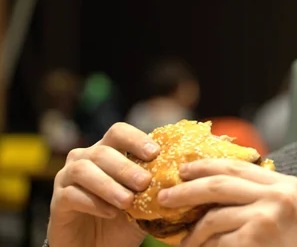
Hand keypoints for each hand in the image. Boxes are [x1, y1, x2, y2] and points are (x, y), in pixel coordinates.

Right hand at [47, 123, 159, 246]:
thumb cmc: (123, 220)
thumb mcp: (145, 202)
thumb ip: (157, 186)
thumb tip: (183, 175)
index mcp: (108, 151)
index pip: (119, 132)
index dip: (136, 139)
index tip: (154, 153)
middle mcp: (85, 158)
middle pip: (103, 151)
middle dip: (126, 167)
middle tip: (144, 182)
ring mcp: (67, 178)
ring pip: (84, 170)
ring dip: (108, 184)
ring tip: (127, 201)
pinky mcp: (58, 200)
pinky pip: (71, 195)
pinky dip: (93, 203)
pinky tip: (110, 213)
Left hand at [158, 159, 296, 246]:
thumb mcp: (287, 212)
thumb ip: (262, 195)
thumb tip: (213, 183)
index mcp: (287, 184)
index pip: (239, 166)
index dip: (206, 166)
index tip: (184, 170)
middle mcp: (279, 195)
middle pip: (220, 183)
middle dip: (187, 189)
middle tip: (165, 196)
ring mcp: (267, 216)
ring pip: (214, 216)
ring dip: (193, 231)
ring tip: (185, 241)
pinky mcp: (255, 238)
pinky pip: (217, 240)